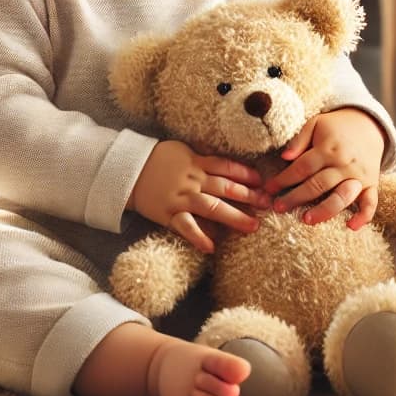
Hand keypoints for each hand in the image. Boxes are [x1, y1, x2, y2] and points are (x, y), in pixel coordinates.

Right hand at [128, 139, 270, 252]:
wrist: (127, 170)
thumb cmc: (157, 159)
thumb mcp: (182, 148)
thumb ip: (203, 153)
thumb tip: (223, 154)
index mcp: (197, 162)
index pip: (227, 167)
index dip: (246, 174)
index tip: (263, 181)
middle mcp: (193, 180)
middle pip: (226, 188)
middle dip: (249, 196)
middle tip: (268, 204)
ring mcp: (181, 198)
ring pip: (212, 207)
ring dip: (234, 217)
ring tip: (253, 227)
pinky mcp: (168, 214)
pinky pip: (186, 227)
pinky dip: (199, 236)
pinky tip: (212, 247)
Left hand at [265, 108, 384, 228]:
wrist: (369, 125)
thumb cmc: (336, 127)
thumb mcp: (316, 123)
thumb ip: (299, 139)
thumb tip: (285, 157)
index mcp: (328, 149)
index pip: (302, 167)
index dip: (284, 179)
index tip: (269, 189)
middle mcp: (344, 164)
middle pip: (317, 185)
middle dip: (296, 197)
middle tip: (278, 208)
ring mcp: (359, 176)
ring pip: (342, 197)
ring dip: (324, 210)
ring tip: (306, 219)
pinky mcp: (372, 185)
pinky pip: (370, 203)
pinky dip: (363, 216)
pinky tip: (351, 227)